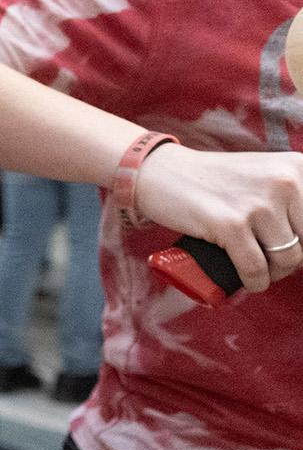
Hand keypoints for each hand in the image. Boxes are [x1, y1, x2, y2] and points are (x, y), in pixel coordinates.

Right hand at [132, 144, 302, 293]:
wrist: (160, 172)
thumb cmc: (213, 180)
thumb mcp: (263, 175)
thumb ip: (292, 193)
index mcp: (297, 167)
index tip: (290, 247)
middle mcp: (284, 181)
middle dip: (291, 259)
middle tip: (271, 261)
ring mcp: (258, 203)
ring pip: (288, 259)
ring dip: (274, 273)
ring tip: (258, 269)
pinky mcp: (231, 224)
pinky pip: (256, 269)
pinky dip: (255, 282)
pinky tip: (250, 281)